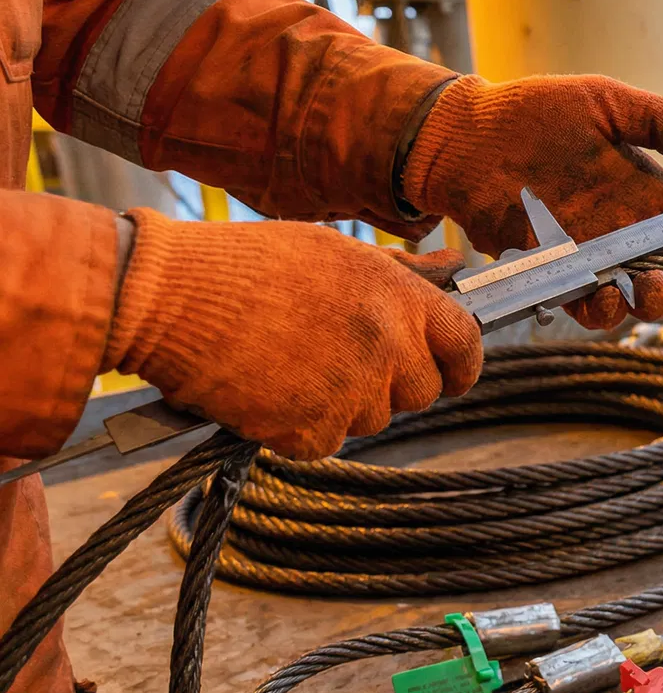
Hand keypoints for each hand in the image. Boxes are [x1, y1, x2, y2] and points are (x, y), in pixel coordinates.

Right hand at [103, 210, 483, 459]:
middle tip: (340, 362)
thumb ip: (402, 271)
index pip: (466, 344)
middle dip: (391, 385)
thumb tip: (455, 267)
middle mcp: (386, 343)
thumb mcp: (332, 251)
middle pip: (422, 392)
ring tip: (290, 363)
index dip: (462, 365)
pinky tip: (269, 390)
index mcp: (398, 295)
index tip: (451, 375)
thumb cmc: (244, 265)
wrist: (165, 296)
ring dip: (342, 404)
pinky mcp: (312, 428)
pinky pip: (327, 441)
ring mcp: (352, 389)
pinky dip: (300, 428)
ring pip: (373, 419)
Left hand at [400, 75, 662, 329]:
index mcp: (654, 197)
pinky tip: (608, 293)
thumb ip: (662, 121)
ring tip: (655, 283)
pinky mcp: (558, 274)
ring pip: (644, 299)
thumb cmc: (535, 112)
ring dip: (659, 301)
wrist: (468, 136)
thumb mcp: (608, 101)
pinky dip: (605, 310)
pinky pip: (591, 308)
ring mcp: (596, 258)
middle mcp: (632, 233)